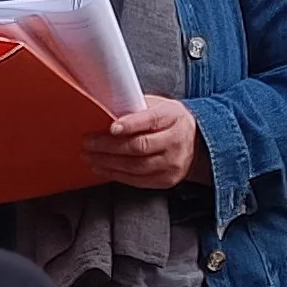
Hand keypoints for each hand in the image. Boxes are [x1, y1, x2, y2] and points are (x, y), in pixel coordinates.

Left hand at [84, 96, 203, 191]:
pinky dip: (116, 175)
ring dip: (108, 163)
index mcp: (172, 117)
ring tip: (90, 156)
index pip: (150, 120)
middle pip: (139, 146)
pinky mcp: (166, 180)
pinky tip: (102, 168)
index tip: (111, 127)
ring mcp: (172, 163)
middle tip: (88, 143)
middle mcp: (175, 141)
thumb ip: (137, 108)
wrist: (197, 141)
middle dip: (108, 146)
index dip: (130, 124)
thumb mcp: (158, 105)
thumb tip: (107, 110)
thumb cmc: (170, 120)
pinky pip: (137, 180)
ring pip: (136, 166)